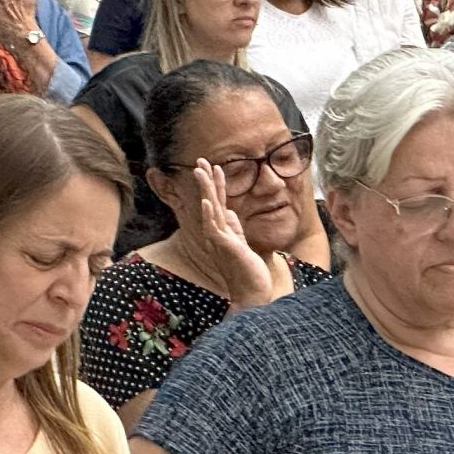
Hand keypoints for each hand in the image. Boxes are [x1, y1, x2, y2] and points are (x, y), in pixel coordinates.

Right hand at [186, 159, 275, 307]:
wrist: (252, 293)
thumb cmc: (248, 272)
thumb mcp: (241, 245)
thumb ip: (235, 229)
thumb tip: (230, 212)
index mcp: (222, 231)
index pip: (218, 203)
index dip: (216, 185)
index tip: (214, 167)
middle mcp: (217, 234)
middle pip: (210, 201)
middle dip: (207, 180)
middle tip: (201, 160)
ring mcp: (219, 240)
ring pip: (211, 210)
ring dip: (207, 190)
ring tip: (202, 171)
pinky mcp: (225, 247)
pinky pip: (215, 228)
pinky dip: (211, 214)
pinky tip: (208, 201)